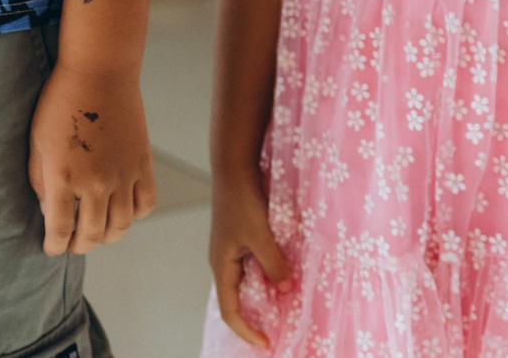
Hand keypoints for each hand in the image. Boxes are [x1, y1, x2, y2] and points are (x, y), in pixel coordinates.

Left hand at [27, 62, 156, 254]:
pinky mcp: (142, 165)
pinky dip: (133, 215)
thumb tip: (49, 211)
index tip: (51, 248)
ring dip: (107, 237)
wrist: (98, 73)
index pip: (60, 230)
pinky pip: (144, 204)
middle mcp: (95, 183)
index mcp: (63, 178)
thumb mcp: (37, 142)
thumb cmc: (60, 103)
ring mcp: (122, 176)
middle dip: (79, 245)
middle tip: (72, 244)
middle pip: (91, 235)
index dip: (54, 246)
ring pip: (120, 227)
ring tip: (96, 233)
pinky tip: (121, 210)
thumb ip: (39, 181)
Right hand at [207, 173, 290, 346]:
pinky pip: (254, 265)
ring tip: (286, 302)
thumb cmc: (241, 199)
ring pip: (248, 281)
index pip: (229, 309)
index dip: (246, 329)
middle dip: (257, 315)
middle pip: (238, 298)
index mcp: (221, 265)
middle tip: (279, 326)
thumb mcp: (260, 235)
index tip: (266, 342)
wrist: (234, 166)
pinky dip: (267, 274)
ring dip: (264, 293)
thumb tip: (286, 287)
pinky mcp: (241, 237)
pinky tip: (284, 272)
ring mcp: (232, 249)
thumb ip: (273, 264)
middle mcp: (224, 260)